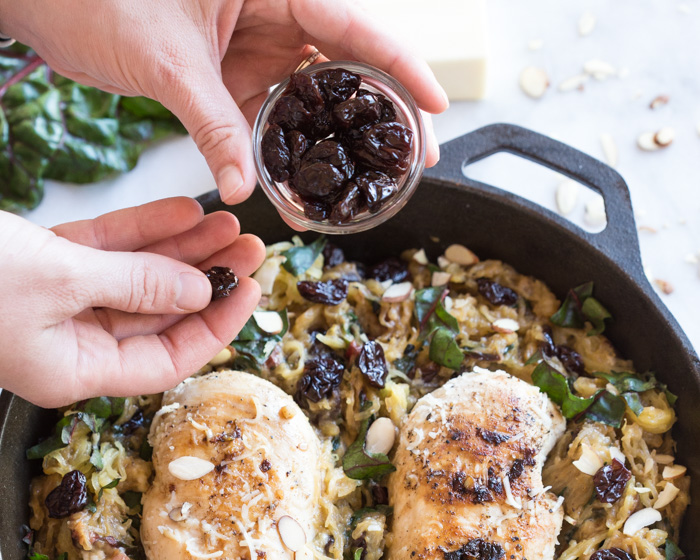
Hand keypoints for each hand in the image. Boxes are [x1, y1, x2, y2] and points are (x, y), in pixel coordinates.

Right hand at [0, 198, 264, 406]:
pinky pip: (104, 253)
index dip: (213, 329)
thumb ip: (133, 282)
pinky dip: (140, 232)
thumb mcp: (57, 278)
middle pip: (157, 315)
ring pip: (135, 279)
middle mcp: (69, 343)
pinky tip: (182, 213)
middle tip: (252, 251)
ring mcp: (54, 305)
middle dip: (206, 281)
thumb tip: (198, 288)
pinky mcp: (40, 268)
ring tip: (230, 228)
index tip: (249, 294)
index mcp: (73, 370)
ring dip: (182, 251)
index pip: (164, 360)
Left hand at [3, 0, 447, 202]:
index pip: (350, 21)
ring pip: (312, 96)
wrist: (50, 6)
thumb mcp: (167, 61)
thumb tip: (245, 187)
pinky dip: (285, 152)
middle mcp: (269, 9)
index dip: (399, 65)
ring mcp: (252, 44)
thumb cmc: (98, 0)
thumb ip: (212, 123)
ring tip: (368, 184)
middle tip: (416, 157)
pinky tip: (301, 188)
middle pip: (346, 61)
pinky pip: (269, 116)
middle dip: (381, 113)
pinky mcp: (230, 74)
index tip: (436, 103)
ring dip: (336, 143)